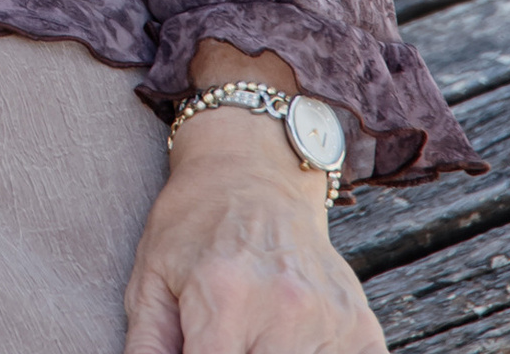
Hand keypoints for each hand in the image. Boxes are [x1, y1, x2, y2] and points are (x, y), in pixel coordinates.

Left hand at [124, 109, 382, 353]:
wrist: (254, 172)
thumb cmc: (193, 225)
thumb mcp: (151, 277)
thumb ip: (147, 346)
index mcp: (223, 297)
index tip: (198, 348)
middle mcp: (284, 310)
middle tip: (223, 337)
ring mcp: (330, 322)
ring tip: (251, 332)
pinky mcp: (362, 331)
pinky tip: (290, 339)